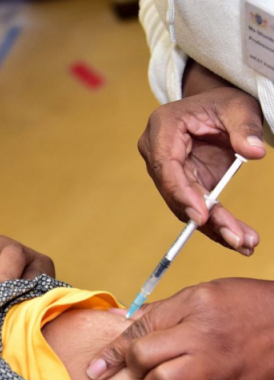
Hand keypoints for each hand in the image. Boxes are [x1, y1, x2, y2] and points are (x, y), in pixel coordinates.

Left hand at [86, 278, 273, 379]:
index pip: (138, 334)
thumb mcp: (198, 294)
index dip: (111, 355)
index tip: (94, 371)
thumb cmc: (242, 302)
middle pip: (144, 363)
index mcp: (190, 313)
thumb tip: (116, 316)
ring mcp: (215, 370)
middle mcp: (201, 343)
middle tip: (142, 362)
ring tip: (158, 377)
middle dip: (134, 366)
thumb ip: (157, 310)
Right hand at [139, 62, 265, 254]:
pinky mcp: (184, 185)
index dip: (182, 193)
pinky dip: (218, 225)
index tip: (202, 216)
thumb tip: (253, 152)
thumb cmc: (221, 103)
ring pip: (187, 207)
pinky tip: (240, 240)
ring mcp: (169, 172)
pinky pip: (198, 208)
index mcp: (163, 128)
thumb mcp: (238, 107)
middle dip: (206, 219)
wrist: (215, 108)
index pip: (166, 166)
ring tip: (244, 243)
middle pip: (177, 193)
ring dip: (215, 228)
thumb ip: (244, 127)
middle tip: (235, 238)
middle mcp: (158, 153)